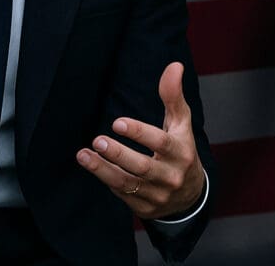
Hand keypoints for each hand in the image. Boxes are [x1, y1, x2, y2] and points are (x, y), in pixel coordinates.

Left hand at [76, 61, 205, 219]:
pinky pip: (122, 193)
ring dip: (103, 169)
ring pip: (127, 183)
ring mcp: (157, 195)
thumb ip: (173, 96)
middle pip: (142, 166)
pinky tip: (92, 164)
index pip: (161, 143)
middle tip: (98, 140)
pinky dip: (105, 179)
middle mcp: (171, 176)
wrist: (190, 195)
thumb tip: (174, 66)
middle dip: (118, 154)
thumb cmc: (181, 149)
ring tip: (84, 154)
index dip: (139, 133)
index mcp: (182, 152)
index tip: (117, 123)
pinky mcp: (144, 207)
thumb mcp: (181, 123)